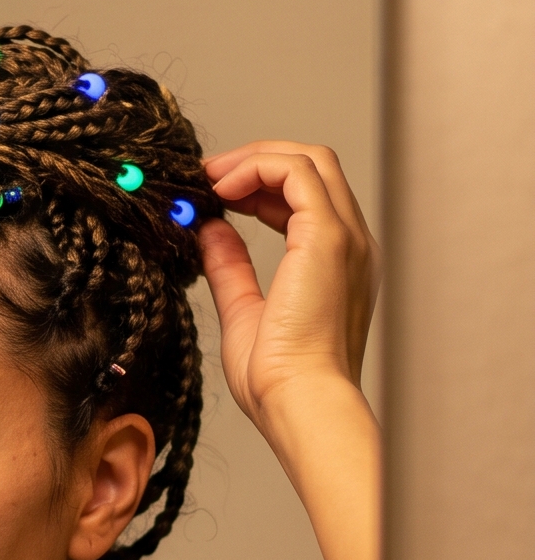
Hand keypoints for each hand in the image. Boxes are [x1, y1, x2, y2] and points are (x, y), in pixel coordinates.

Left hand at [199, 140, 380, 434]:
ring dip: (255, 158)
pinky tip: (223, 189)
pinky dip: (257, 167)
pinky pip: (297, 172)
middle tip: (209, 176)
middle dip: (257, 160)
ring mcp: (346, 236)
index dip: (260, 184)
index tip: (216, 194)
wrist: (300, 401)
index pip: (308, 197)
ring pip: (310, 160)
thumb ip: (231, 268)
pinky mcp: (328, 236)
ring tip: (211, 178)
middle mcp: (351, 244)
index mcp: (338, 263)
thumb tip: (212, 232)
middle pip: (314, 166)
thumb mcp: (243, 311)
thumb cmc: (280, 379)